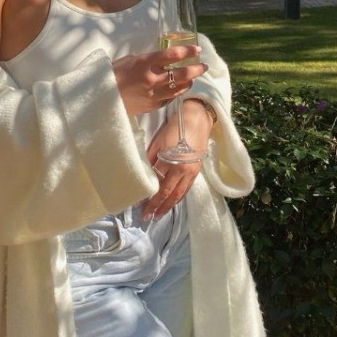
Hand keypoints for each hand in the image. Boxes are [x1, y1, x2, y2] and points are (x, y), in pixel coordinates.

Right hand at [112, 46, 205, 116]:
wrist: (103, 97)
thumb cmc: (114, 75)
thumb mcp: (130, 60)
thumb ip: (148, 59)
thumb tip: (162, 58)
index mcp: (145, 63)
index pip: (172, 55)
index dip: (188, 51)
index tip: (197, 49)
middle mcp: (153, 79)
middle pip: (183, 73)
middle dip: (197, 69)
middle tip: (203, 66)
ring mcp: (154, 94)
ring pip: (181, 87)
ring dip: (190, 81)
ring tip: (193, 77)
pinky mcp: (154, 105)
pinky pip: (171, 97)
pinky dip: (177, 91)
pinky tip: (179, 88)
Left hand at [142, 101, 212, 218]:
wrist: (197, 120)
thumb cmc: (174, 128)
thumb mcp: (158, 141)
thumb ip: (151, 157)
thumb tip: (144, 172)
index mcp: (170, 160)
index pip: (156, 182)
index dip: (148, 195)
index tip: (138, 204)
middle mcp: (181, 169)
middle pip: (167, 192)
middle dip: (156, 206)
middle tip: (147, 217)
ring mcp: (190, 172)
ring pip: (178, 194)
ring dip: (168, 206)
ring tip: (159, 215)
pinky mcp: (196, 171)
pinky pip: (186, 189)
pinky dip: (178, 198)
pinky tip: (172, 203)